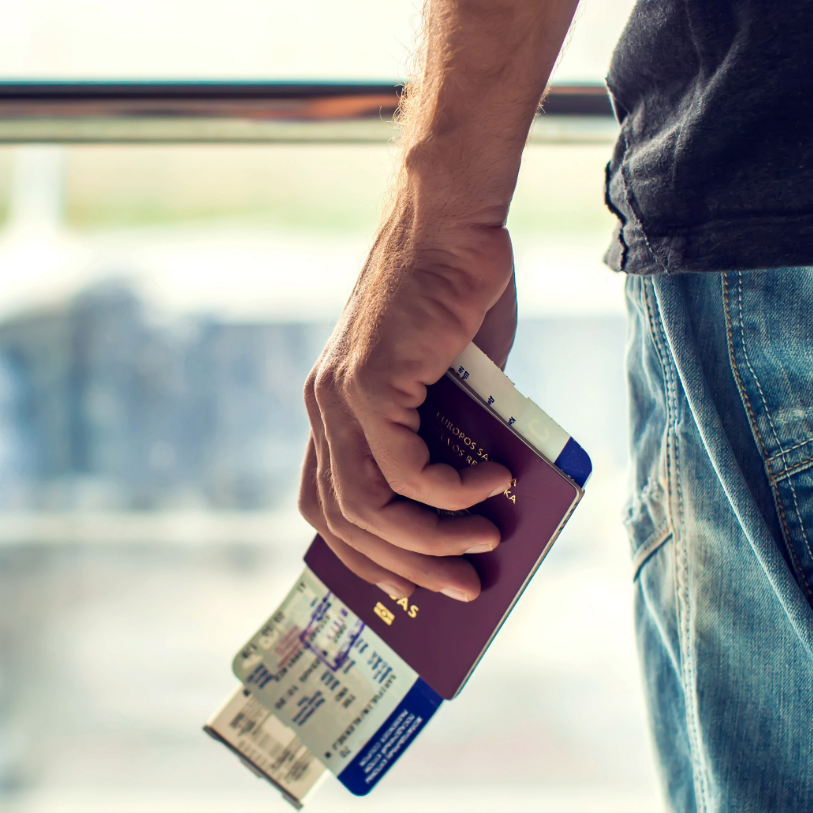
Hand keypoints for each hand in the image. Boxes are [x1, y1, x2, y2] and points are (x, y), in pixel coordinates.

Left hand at [299, 197, 518, 601]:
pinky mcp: (367, 382)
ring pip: (369, 504)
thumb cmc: (458, 296)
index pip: (324, 505)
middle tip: (461, 588)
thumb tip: (481, 506)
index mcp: (331, 410)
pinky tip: (491, 489)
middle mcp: (322, 408)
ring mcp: (337, 397)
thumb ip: (452, 438)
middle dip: (405, 565)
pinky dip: (450, 493)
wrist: (454, 224)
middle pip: (343, 519)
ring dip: (430, 540)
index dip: (361, 554)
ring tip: (483, 547)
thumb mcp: (455, 385)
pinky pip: (405, 468)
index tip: (407, 586)